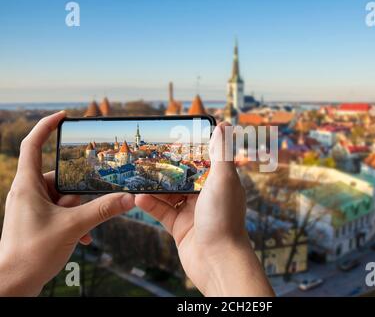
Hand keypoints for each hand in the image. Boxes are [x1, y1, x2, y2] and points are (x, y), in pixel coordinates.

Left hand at [0, 111, 134, 295]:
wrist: (13, 284)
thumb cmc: (31, 254)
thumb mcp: (72, 227)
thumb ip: (102, 210)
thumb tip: (128, 198)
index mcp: (27, 186)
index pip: (33, 145)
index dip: (47, 126)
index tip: (64, 116)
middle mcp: (28, 193)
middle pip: (60, 178)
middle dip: (79, 193)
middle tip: (87, 207)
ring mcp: (32, 208)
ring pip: (63, 198)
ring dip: (79, 212)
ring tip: (84, 229)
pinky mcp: (38, 221)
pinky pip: (61, 212)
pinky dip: (74, 221)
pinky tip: (83, 237)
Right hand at [136, 122, 273, 295]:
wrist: (217, 261)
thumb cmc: (224, 218)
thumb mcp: (223, 180)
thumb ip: (221, 153)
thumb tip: (223, 125)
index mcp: (219, 183)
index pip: (203, 160)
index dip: (189, 149)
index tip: (172, 138)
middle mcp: (206, 196)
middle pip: (183, 176)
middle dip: (166, 167)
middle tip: (147, 154)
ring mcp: (192, 211)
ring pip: (169, 193)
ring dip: (154, 186)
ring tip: (137, 174)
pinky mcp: (179, 227)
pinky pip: (162, 211)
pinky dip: (150, 204)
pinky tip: (137, 198)